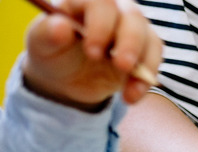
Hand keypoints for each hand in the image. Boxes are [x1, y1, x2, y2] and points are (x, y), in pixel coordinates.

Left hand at [21, 0, 162, 109]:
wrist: (66, 77)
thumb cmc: (52, 53)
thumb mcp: (41, 44)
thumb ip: (48, 33)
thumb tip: (61, 25)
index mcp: (86, 3)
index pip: (101, 3)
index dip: (101, 24)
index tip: (92, 51)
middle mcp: (113, 11)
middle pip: (132, 17)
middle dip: (130, 43)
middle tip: (121, 66)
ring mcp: (131, 30)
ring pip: (150, 38)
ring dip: (144, 64)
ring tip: (129, 92)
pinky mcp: (144, 50)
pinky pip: (155, 59)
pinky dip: (146, 79)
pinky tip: (132, 96)